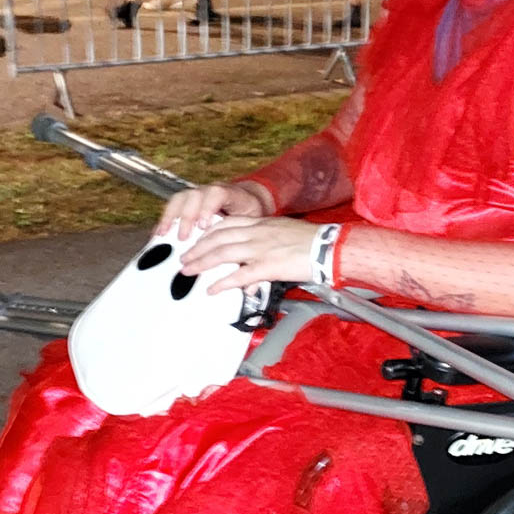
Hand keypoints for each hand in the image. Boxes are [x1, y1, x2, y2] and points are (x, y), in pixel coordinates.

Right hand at [155, 181, 268, 241]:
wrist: (251, 199)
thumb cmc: (252, 214)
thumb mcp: (256, 226)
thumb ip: (249, 244)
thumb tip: (247, 278)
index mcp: (232, 194)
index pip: (217, 194)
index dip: (207, 208)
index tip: (202, 226)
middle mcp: (212, 191)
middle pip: (194, 196)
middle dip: (186, 217)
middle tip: (183, 237)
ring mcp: (200, 193)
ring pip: (181, 198)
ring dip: (171, 216)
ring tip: (164, 234)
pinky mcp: (190, 200)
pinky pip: (174, 204)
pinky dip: (166, 218)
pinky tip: (160, 233)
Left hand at [179, 214, 314, 293]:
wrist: (329, 247)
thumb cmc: (312, 242)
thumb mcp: (284, 232)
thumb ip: (267, 240)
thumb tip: (257, 254)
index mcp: (262, 223)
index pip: (227, 224)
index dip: (208, 232)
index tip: (197, 239)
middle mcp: (257, 233)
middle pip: (218, 238)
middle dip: (198, 248)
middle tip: (184, 258)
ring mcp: (261, 249)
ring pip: (222, 253)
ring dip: (201, 263)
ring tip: (187, 272)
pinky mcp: (267, 266)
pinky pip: (239, 275)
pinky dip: (222, 283)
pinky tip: (212, 290)